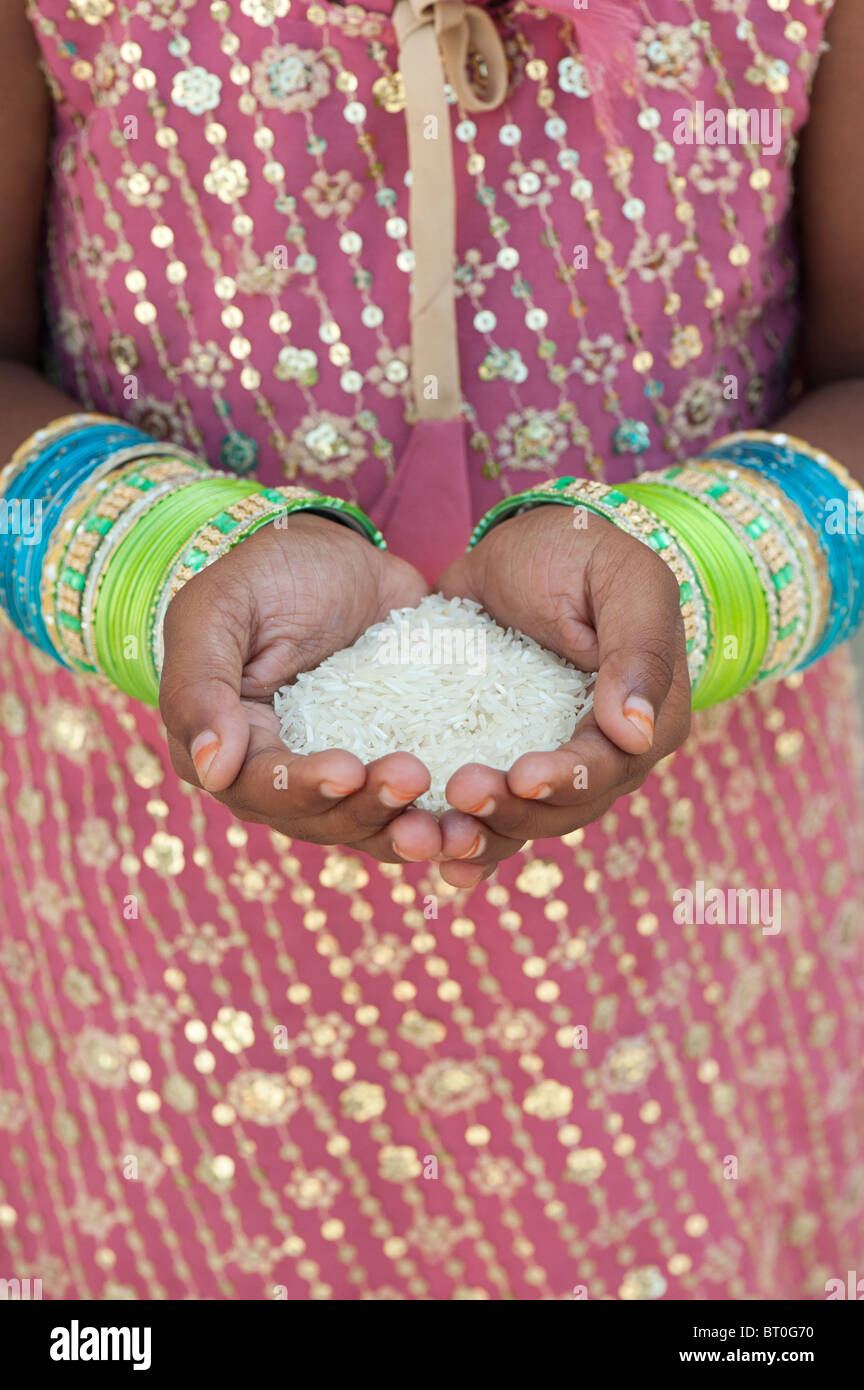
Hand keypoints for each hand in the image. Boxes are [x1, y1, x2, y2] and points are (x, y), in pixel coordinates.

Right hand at [160, 512, 442, 862]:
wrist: (336, 558)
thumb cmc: (265, 576)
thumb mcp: (218, 611)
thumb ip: (200, 686)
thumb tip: (211, 770)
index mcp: (231, 751)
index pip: (259, 788)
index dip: (301, 787)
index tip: (346, 769)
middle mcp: (283, 781)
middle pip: (322, 821)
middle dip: (367, 808)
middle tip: (412, 776)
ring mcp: (342, 782)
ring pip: (372, 829)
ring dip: (410, 832)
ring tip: (452, 825)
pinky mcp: (392, 769)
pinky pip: (418, 814)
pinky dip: (447, 829)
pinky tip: (478, 830)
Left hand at [433, 503, 691, 887]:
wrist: (523, 548)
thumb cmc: (582, 554)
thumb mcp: (623, 579)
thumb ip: (639, 649)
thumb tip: (636, 732)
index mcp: (649, 720)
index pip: (611, 766)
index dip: (567, 778)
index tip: (520, 776)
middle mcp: (607, 757)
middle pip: (565, 810)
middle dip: (513, 812)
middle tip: (458, 792)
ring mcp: (553, 766)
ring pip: (525, 824)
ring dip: (483, 837)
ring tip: (435, 836)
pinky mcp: (504, 763)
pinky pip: (493, 818)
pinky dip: (468, 845)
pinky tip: (437, 866)